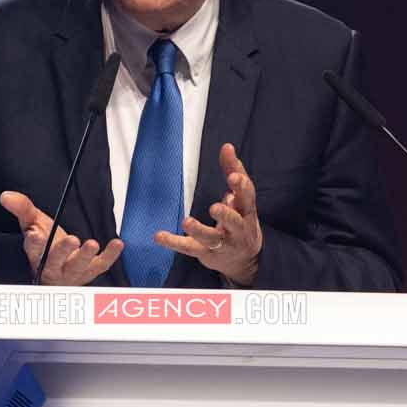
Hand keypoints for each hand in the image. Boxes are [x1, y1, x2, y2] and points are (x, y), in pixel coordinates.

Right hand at [0, 190, 123, 285]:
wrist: (58, 268)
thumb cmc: (45, 245)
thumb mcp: (32, 223)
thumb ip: (22, 208)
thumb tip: (6, 195)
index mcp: (37, 254)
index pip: (34, 250)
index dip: (35, 243)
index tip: (36, 235)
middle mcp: (53, 266)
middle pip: (56, 261)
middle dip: (63, 251)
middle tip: (71, 240)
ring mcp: (72, 271)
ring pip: (77, 267)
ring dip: (84, 256)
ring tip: (92, 243)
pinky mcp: (90, 271)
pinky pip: (101, 265)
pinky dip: (110, 256)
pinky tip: (117, 244)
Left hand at [155, 141, 262, 285]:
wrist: (244, 259)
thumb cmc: (241, 219)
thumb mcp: (241, 197)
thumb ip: (234, 171)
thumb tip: (227, 146)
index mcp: (247, 211)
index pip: (247, 197)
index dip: (241, 187)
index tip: (233, 176)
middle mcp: (238, 229)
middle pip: (234, 222)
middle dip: (226, 216)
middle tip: (215, 207)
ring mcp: (222, 244)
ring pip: (212, 238)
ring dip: (199, 230)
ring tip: (186, 221)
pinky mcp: (206, 253)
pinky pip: (189, 248)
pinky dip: (173, 242)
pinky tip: (158, 236)